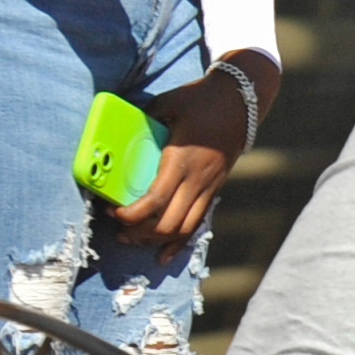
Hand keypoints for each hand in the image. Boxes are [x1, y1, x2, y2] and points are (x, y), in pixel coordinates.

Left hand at [109, 61, 258, 244]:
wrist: (240, 101)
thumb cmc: (202, 99)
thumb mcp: (169, 102)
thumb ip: (145, 116)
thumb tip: (119, 122)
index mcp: (182, 160)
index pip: (156, 200)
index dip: (132, 214)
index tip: (113, 212)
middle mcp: (196, 180)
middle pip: (168, 223)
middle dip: (139, 233)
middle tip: (118, 229)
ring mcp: (208, 187)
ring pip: (183, 230)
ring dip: (156, 240)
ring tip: (133, 239)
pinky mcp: (214, 190)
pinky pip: (197, 224)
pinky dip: (179, 243)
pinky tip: (163, 255)